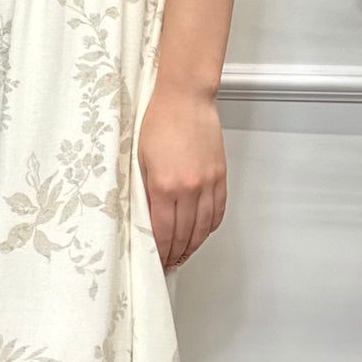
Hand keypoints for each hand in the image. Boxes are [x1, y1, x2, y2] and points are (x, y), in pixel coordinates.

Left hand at [135, 80, 224, 269]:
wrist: (185, 99)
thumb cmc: (159, 122)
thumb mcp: (140, 159)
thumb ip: (145, 191)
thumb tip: (147, 219)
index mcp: (163, 185)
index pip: (163, 231)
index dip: (160, 250)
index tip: (156, 259)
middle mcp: (189, 188)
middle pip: (184, 234)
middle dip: (175, 252)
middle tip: (169, 262)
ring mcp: (208, 183)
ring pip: (203, 227)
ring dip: (193, 244)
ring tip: (184, 253)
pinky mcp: (220, 176)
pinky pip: (218, 211)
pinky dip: (210, 228)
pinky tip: (202, 233)